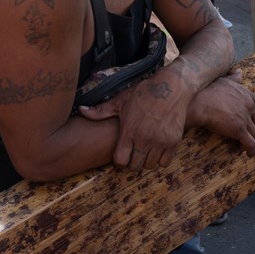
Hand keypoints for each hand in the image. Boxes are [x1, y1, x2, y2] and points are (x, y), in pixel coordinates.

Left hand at [77, 73, 191, 169]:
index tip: (121, 155)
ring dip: (146, 161)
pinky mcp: (173, 142)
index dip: (119, 161)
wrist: (172, 87)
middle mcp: (144, 139)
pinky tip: (157, 149)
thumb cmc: (144, 92)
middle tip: (133, 153)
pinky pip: (164, 162)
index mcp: (129, 130)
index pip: (121, 161)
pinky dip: (161, 159)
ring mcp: (160, 141)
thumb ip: (101, 110)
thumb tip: (81, 110)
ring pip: (150, 166)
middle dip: (132, 162)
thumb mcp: (121, 100)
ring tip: (145, 150)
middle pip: (135, 166)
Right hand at [187, 68, 254, 155]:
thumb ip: (234, 78)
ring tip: (249, 145)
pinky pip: (250, 143)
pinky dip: (251, 150)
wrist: (200, 102)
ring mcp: (245, 119)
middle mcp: (249, 106)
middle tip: (254, 134)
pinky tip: (249, 153)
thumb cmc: (208, 90)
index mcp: (246, 94)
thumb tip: (240, 71)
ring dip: (253, 139)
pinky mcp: (239, 131)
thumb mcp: (224, 80)